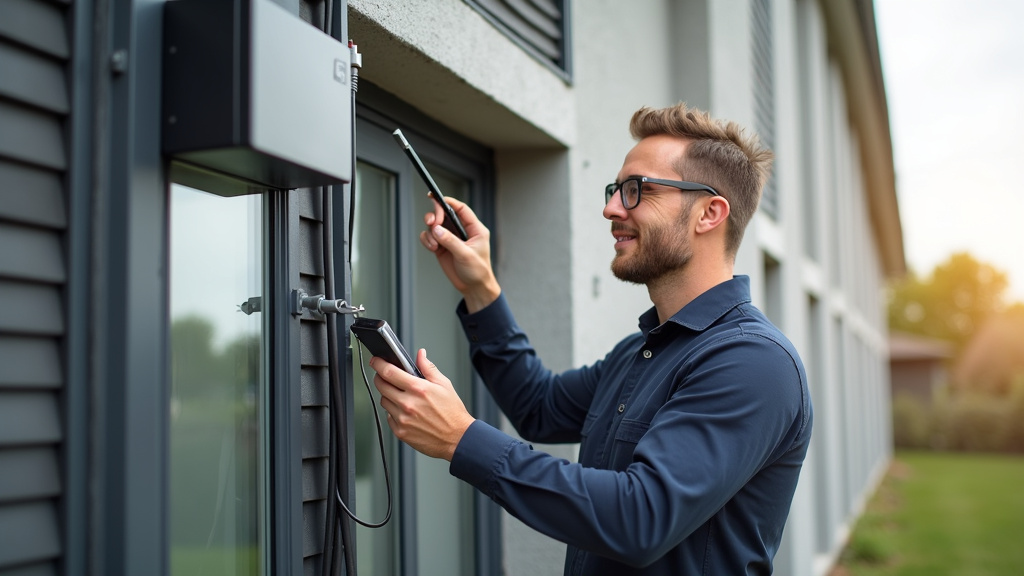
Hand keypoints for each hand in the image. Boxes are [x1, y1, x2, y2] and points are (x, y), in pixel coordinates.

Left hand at [371, 349, 475, 460]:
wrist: (457, 438)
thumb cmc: (452, 413)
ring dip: (388, 396)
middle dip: (380, 378)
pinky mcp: (400, 432)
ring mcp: (402, 419)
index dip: (379, 364)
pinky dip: (393, 412)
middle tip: (386, 377)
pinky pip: (388, 417)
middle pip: (381, 386)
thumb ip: (428, 368)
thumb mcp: (444, 385)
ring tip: (402, 397)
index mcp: (418, 389)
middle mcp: (407, 404)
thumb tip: (421, 355)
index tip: (376, 361)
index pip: (389, 372)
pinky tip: (405, 412)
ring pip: (384, 401)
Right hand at [419, 197, 500, 312]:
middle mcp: (461, 230)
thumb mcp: (466, 255)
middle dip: (436, 216)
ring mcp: (450, 238)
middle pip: (444, 214)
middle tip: (432, 223)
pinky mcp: (442, 247)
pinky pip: (429, 236)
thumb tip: (436, 229)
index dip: (448, 201)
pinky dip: (427, 240)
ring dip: (430, 231)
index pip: (461, 209)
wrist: (473, 288)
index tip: (434, 197)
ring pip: (435, 225)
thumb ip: (451, 241)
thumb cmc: (477, 271)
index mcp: (474, 228)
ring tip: (434, 244)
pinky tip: (433, 248)